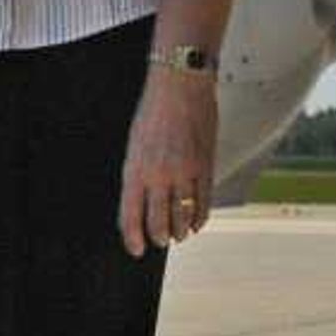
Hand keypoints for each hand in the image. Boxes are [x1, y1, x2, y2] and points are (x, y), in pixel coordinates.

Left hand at [118, 69, 219, 256]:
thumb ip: (138, 173)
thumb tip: (141, 200)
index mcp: (135, 169)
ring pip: (182, 216)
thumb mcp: (135, 144)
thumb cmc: (154, 111)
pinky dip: (199, 217)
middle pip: (158, 221)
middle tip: (159, 242)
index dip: (133, 237)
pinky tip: (196, 223)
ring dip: (179, 231)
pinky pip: (203, 202)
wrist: (180, 85)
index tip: (136, 249)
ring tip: (178, 235)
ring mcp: (183, 172)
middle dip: (158, 237)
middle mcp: (158, 174)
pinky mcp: (205, 166)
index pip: (130, 214)